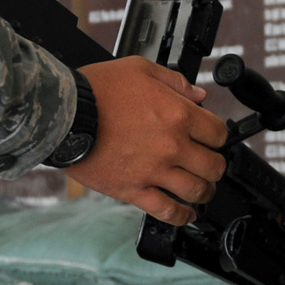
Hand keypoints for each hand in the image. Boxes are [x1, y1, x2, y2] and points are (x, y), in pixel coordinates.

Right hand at [64, 57, 228, 225]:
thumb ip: (174, 81)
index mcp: (178, 114)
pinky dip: (181, 215)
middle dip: (215, 165)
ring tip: (202, 190)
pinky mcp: (134, 190)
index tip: (212, 138)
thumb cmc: (97, 90)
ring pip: (196, 191)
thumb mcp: (139, 69)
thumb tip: (199, 95)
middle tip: (209, 164)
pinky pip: (166, 211)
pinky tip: (186, 214)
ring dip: (204, 192)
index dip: (218, 135)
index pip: (219, 133)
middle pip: (214, 166)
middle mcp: (172, 146)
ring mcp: (154, 171)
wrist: (65, 115)